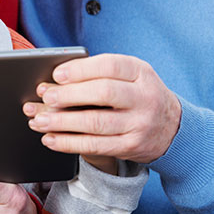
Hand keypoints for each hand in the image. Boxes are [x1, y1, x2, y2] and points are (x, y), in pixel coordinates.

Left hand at [23, 54, 180, 163]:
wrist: (174, 127)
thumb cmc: (137, 93)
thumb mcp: (130, 74)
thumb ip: (99, 72)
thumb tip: (55, 79)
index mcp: (140, 71)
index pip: (109, 66)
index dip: (81, 69)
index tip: (57, 74)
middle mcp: (144, 97)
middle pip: (103, 93)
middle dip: (70, 95)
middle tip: (45, 96)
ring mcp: (139, 124)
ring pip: (96, 123)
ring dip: (62, 122)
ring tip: (39, 120)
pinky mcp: (131, 147)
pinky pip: (96, 146)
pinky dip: (69, 143)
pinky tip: (50, 139)